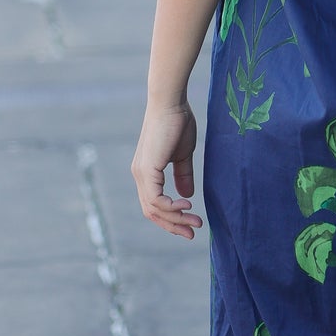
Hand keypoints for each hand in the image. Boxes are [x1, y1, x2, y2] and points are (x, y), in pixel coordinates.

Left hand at [131, 103, 202, 239]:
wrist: (171, 102)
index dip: (171, 217)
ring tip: (196, 221)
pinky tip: (186, 205)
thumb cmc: (178, 122)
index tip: (192, 223)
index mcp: (147, 172)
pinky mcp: (147, 169)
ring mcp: (141, 173)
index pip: (154, 204)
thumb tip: (188, 195)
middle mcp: (140, 175)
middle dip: (173, 225)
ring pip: (154, 209)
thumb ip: (183, 175)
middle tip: (193, 233)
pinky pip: (155, 199)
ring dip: (176, 218)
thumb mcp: (183, 155)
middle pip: (151, 212)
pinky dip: (171, 207)